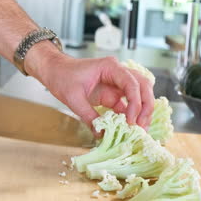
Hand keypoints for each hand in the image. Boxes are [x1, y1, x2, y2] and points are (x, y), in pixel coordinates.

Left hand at [28, 51, 153, 130]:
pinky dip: (131, 115)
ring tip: (140, 128)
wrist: (55, 71)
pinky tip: (130, 128)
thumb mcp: (73, 98)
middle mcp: (118, 73)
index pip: (132, 83)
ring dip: (142, 110)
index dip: (135, 102)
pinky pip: (127, 104)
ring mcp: (117, 83)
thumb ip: (88, 116)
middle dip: (146, 106)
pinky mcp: (112, 94)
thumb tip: (101, 133)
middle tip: (142, 125)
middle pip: (143, 86)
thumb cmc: (62, 76)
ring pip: (140, 94)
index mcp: (110, 67)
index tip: (131, 120)